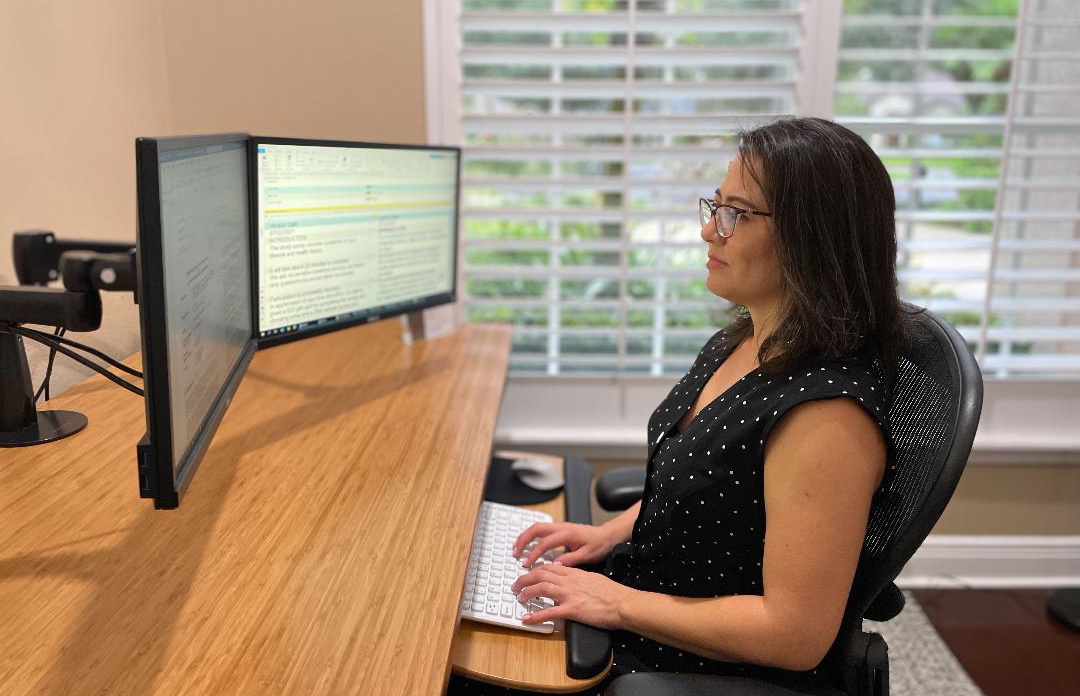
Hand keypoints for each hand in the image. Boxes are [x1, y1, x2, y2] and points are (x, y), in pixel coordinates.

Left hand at [510, 562, 631, 629]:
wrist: (622, 603)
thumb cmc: (612, 593)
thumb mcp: (592, 578)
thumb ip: (577, 577)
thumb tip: (568, 577)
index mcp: (574, 573)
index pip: (548, 567)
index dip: (534, 570)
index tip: (527, 574)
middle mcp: (569, 581)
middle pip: (540, 575)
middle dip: (524, 579)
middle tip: (516, 585)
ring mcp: (570, 595)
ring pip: (541, 589)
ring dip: (527, 593)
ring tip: (519, 598)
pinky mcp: (573, 610)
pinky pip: (550, 612)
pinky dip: (536, 616)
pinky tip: (527, 619)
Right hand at [512, 522, 615, 567]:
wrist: (608, 535)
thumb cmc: (599, 545)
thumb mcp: (587, 555)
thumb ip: (570, 560)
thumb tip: (554, 565)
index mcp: (567, 534)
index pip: (545, 543)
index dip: (534, 554)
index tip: (526, 564)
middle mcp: (561, 527)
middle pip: (536, 529)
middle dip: (523, 540)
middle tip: (515, 553)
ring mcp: (560, 527)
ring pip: (537, 527)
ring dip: (525, 537)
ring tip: (516, 549)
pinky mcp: (560, 529)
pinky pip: (542, 530)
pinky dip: (531, 536)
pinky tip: (527, 544)